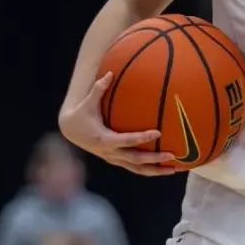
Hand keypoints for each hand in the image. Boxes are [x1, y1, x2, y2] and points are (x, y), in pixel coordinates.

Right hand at [59, 72, 176, 175]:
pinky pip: (134, 168)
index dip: (141, 137)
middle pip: (135, 159)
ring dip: (155, 170)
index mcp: (104, 139)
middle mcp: (110, 152)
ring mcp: (113, 159)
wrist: (71, 131)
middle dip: (154, 159)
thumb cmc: (82, 114)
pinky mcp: (116, 160)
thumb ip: (98, 89)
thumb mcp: (88, 103)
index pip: (126, 140)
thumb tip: (109, 74)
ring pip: (136, 169)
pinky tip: (163, 168)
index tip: (158, 132)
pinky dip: (148, 169)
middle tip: (172, 154)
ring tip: (173, 169)